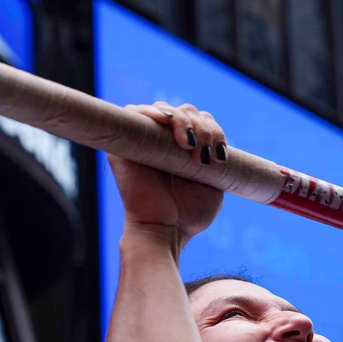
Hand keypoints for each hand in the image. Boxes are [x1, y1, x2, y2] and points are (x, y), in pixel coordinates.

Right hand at [108, 102, 225, 254]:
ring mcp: (143, 142)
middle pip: (186, 112)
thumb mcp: (214, 186)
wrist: (165, 232)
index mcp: (183, 151)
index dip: (213, 130)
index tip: (220, 155)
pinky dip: (151, 111)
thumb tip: (219, 144)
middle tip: (203, 153)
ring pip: (165, 110)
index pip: (200, 121)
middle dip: (202, 127)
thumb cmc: (188, 216)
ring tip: (189, 145)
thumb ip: (216, 162)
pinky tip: (166, 122)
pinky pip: (132, 112)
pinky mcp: (122, 145)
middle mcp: (162, 143)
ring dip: (183, 121)